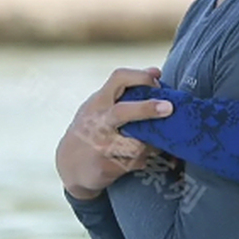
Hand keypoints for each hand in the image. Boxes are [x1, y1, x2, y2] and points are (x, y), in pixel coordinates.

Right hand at [55, 66, 173, 200]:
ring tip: (155, 143)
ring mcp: (101, 146)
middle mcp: (98, 122)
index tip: (157, 80)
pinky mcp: (108, 167)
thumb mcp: (101, 106)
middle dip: (147, 108)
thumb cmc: (92, 128)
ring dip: (152, 144)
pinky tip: (142, 158)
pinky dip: (145, 159)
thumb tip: (156, 71)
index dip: (141, 76)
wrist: (69, 165)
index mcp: (99, 102)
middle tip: (169, 108)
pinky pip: (137, 162)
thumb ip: (125, 91)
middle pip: (123, 112)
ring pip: (137, 144)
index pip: (118, 79)